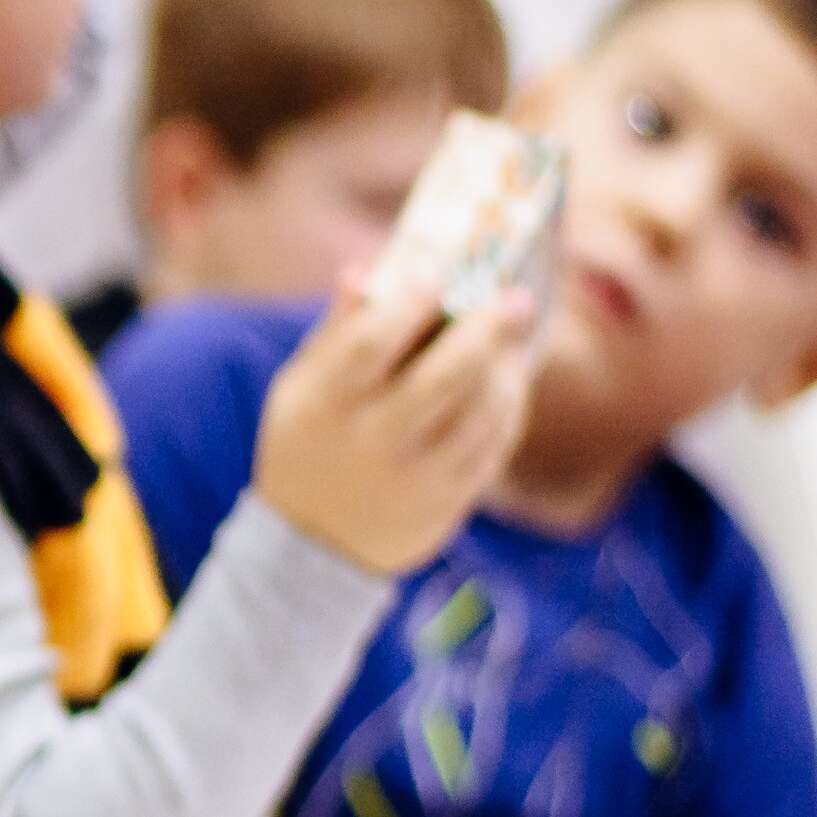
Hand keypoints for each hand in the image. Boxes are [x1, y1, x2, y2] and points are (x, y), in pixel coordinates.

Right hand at [252, 269, 535, 574]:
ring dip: (507, 368)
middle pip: (445, 376)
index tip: (436, 275)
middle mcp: (371, 441)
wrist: (316, 544)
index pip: (371, 343)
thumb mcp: (301, 390)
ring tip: (513, 343)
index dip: (408, 303)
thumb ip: (336, 334)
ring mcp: (415, 475)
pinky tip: (509, 382)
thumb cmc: (309, 444)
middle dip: (487, 330)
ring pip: (481, 411)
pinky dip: (509, 407)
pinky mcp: (447, 499)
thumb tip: (365, 272)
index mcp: (325, 405)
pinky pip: (494, 444)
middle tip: (515, 298)